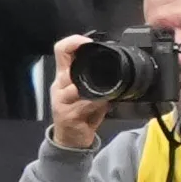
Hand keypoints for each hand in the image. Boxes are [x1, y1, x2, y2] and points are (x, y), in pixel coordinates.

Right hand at [46, 36, 109, 150]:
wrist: (71, 140)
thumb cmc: (80, 114)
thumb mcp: (90, 94)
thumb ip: (100, 83)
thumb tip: (121, 74)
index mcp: (64, 75)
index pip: (62, 50)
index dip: (74, 41)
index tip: (88, 42)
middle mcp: (59, 84)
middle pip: (65, 64)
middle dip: (85, 65)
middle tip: (101, 68)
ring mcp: (60, 99)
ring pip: (75, 86)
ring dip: (92, 89)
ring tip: (105, 93)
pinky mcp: (65, 114)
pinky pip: (81, 104)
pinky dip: (94, 103)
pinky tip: (101, 105)